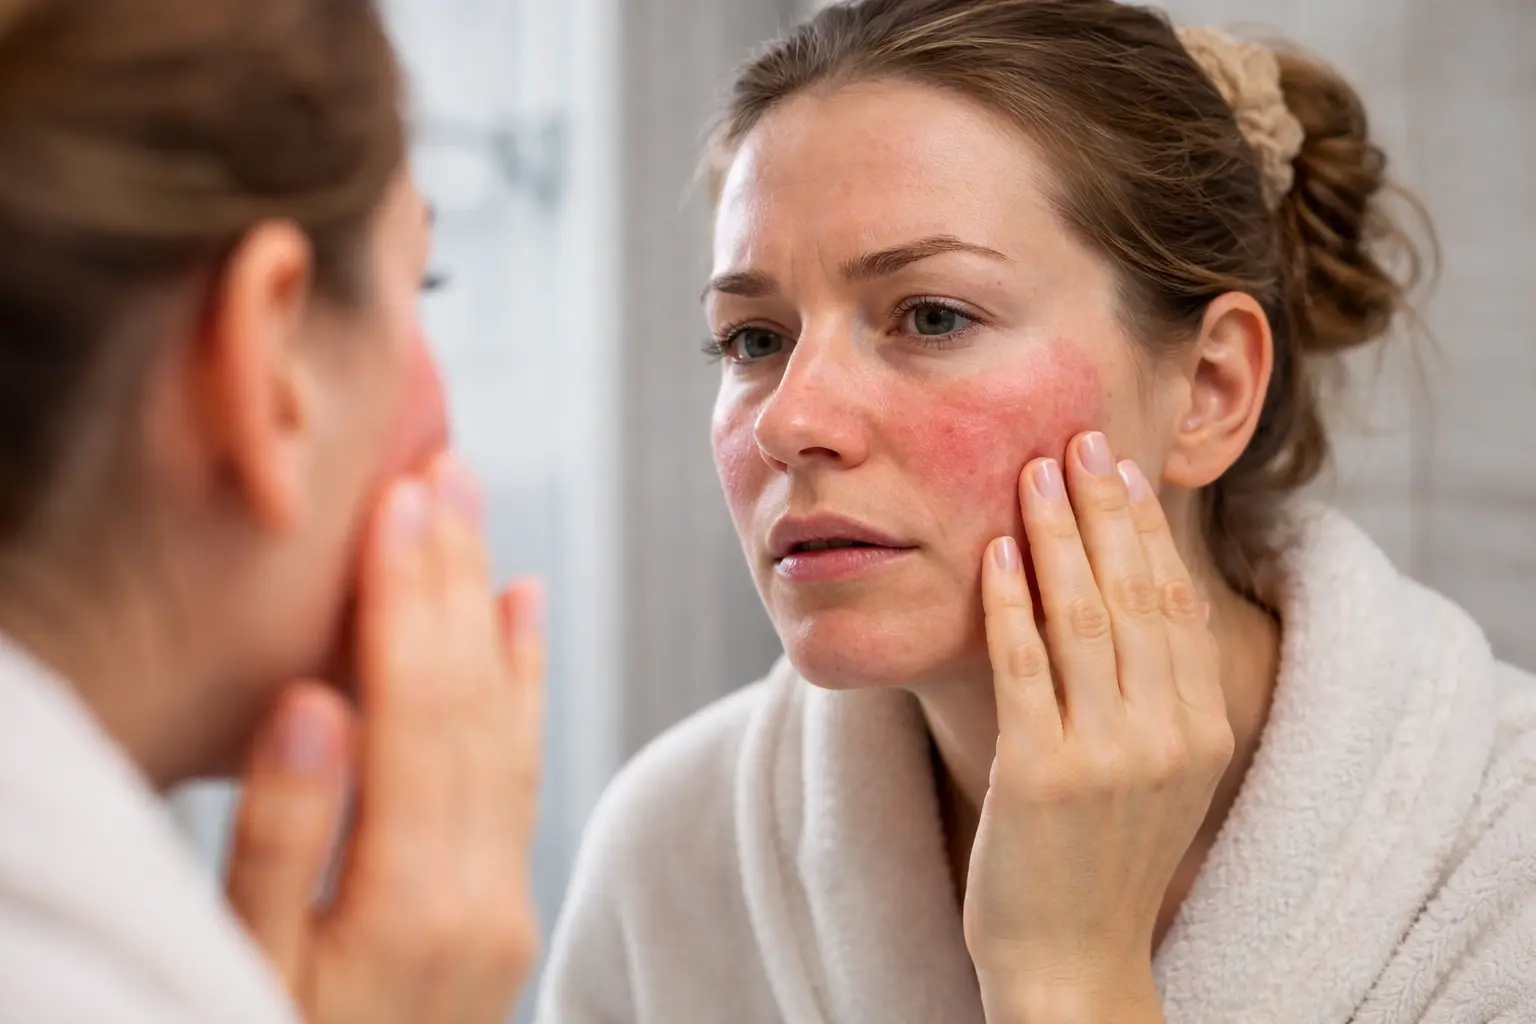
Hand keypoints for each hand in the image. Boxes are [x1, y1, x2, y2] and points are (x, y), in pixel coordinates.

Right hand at [226, 454, 544, 1022]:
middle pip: (470, 696)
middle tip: (445, 468)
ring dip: (486, 610)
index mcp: (411, 896)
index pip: (416, 706)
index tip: (401, 494)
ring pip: (506, 721)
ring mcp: (503, 892)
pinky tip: (521, 611)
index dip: (406, 596)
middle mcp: (480, 884)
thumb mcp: (243, 969)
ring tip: (475, 516)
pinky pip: (522, 768)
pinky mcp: (503, 897)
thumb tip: (317, 697)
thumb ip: (283, 838)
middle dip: (452, 576)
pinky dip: (524, 682)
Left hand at [963, 431, 1232, 1022]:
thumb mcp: (1161, 774)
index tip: (1120, 467)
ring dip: (1058, 535)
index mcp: (1200, 728)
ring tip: (1035, 472)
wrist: (1071, 963)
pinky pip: (1024, 667)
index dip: (1145, 527)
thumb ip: (1161, 691)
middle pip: (1135, 593)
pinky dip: (1011, 603)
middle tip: (1078, 438)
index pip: (1174, 601)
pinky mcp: (1040, 775)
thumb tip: (1152, 595)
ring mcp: (1106, 756)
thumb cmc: (1102, 860)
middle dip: (1105, 509)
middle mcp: (1166, 735)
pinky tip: (999, 551)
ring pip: (1083, 617)